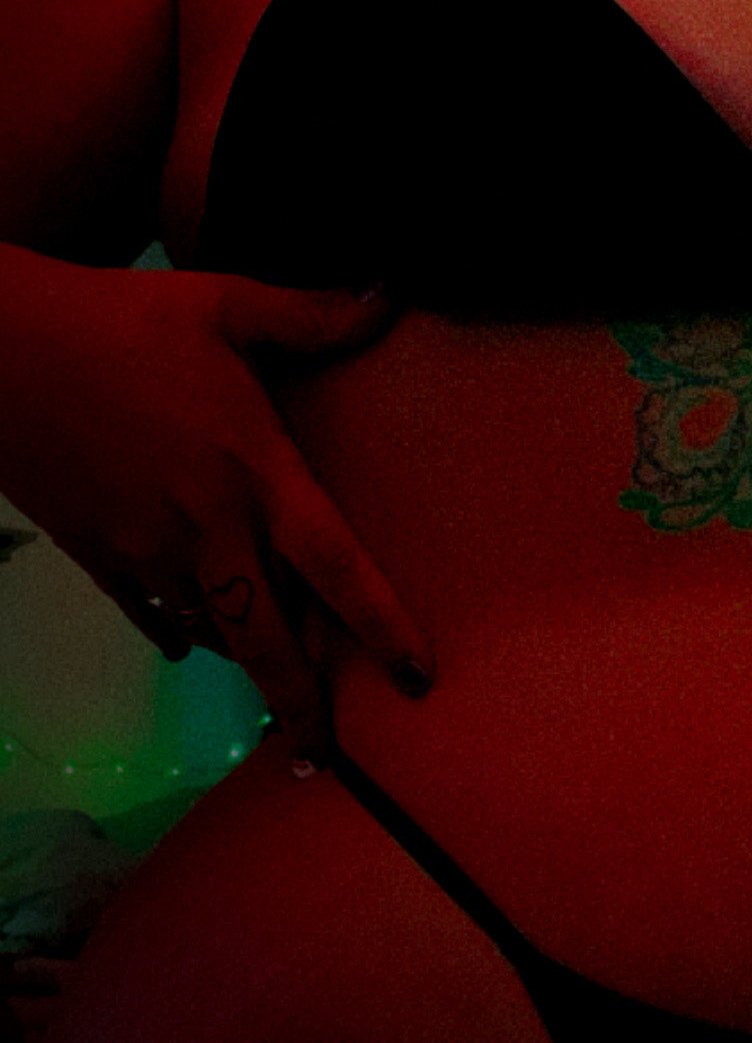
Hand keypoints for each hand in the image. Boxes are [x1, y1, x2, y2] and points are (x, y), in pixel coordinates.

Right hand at [0, 257, 430, 758]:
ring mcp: (145, 549)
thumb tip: (387, 293)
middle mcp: (206, 527)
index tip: (418, 675)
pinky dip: (177, 629)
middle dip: (300, 701)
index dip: (380, 623)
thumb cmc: (120, 319)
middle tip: (331, 750)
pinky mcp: (95, 553)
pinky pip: (149, 613)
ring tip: (276, 689)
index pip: (334, 563)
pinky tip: (193, 639)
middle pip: (265, 638)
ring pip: (210, 630)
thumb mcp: (224, 303)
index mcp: (252, 470)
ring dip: (244, 656)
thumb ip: (311, 314)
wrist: (1, 349)